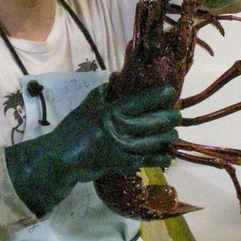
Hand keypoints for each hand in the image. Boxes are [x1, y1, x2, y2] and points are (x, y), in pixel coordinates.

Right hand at [5, 81, 180, 215]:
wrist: (62, 157)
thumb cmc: (74, 128)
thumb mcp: (88, 104)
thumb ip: (105, 90)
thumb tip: (118, 76)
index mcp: (113, 111)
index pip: (142, 101)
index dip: (159, 96)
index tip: (171, 92)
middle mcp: (121, 129)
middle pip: (154, 122)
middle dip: (170, 118)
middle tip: (177, 114)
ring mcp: (124, 148)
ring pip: (154, 142)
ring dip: (167, 137)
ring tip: (174, 133)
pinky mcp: (123, 164)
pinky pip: (147, 161)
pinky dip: (159, 158)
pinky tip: (168, 155)